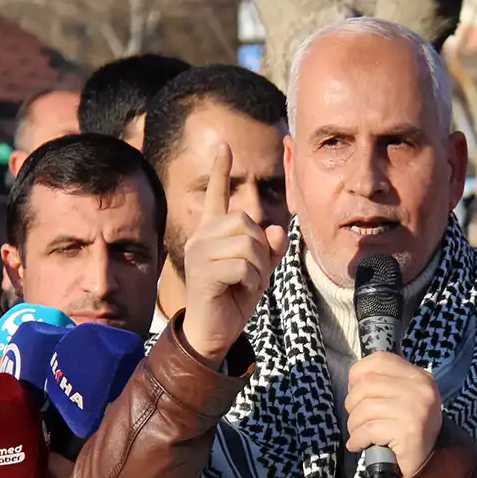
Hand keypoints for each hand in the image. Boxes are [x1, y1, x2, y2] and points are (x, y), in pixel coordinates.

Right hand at [182, 141, 287, 361]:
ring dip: (259, 268)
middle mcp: (202, 237)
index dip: (220, 170)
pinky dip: (253, 281)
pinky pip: (243, 266)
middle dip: (261, 250)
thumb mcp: (260, 271)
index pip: (217, 196)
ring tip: (247, 284)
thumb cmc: (234, 299)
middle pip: (246, 222)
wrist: (214, 332)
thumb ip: (270, 249)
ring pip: (247, 243)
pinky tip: (241, 292)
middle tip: (255, 274)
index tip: (224, 145)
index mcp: (213, 233)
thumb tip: (277, 229)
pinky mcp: (202, 271)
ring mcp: (199, 253)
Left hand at [344, 352, 442, 477]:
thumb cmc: (410, 428)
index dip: (358, 374)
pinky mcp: (408, 431)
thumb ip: (387, 382)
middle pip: (366, 386)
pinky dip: (357, 439)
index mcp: (419, 376)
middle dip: (352, 405)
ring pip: (364, 409)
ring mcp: (416, 409)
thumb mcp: (405, 397)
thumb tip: (354, 377)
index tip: (355, 392)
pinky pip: (368, 430)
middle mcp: (420, 389)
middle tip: (357, 419)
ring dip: (354, 425)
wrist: (432, 463)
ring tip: (359, 434)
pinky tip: (359, 445)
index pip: (379, 360)